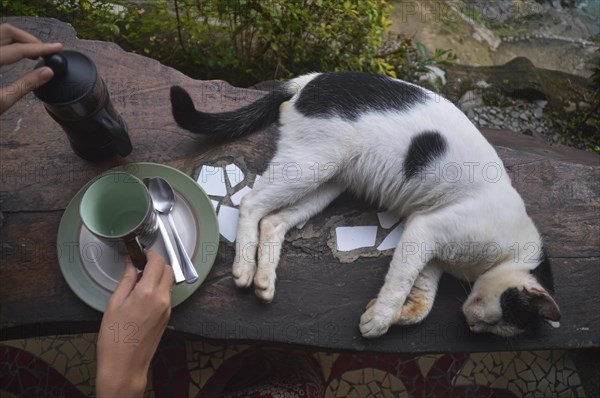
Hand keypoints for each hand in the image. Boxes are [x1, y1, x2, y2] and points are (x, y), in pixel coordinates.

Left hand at [0, 23, 62, 113]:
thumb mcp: (2, 101)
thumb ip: (26, 85)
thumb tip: (47, 72)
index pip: (17, 49)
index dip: (40, 48)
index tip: (57, 48)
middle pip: (6, 32)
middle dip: (28, 39)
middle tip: (45, 51)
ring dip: (18, 40)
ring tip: (34, 52)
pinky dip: (8, 45)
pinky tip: (18, 53)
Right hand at [96, 250, 173, 397]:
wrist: (125, 366)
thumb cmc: (114, 339)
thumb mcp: (114, 304)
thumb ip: (125, 280)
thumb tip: (130, 264)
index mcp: (147, 293)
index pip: (157, 262)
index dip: (149, 254)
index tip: (141, 253)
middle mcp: (162, 299)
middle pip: (168, 270)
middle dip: (156, 264)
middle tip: (139, 266)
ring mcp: (167, 309)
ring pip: (169, 283)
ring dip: (158, 277)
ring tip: (138, 282)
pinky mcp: (167, 317)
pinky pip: (166, 296)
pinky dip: (158, 289)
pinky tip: (142, 295)